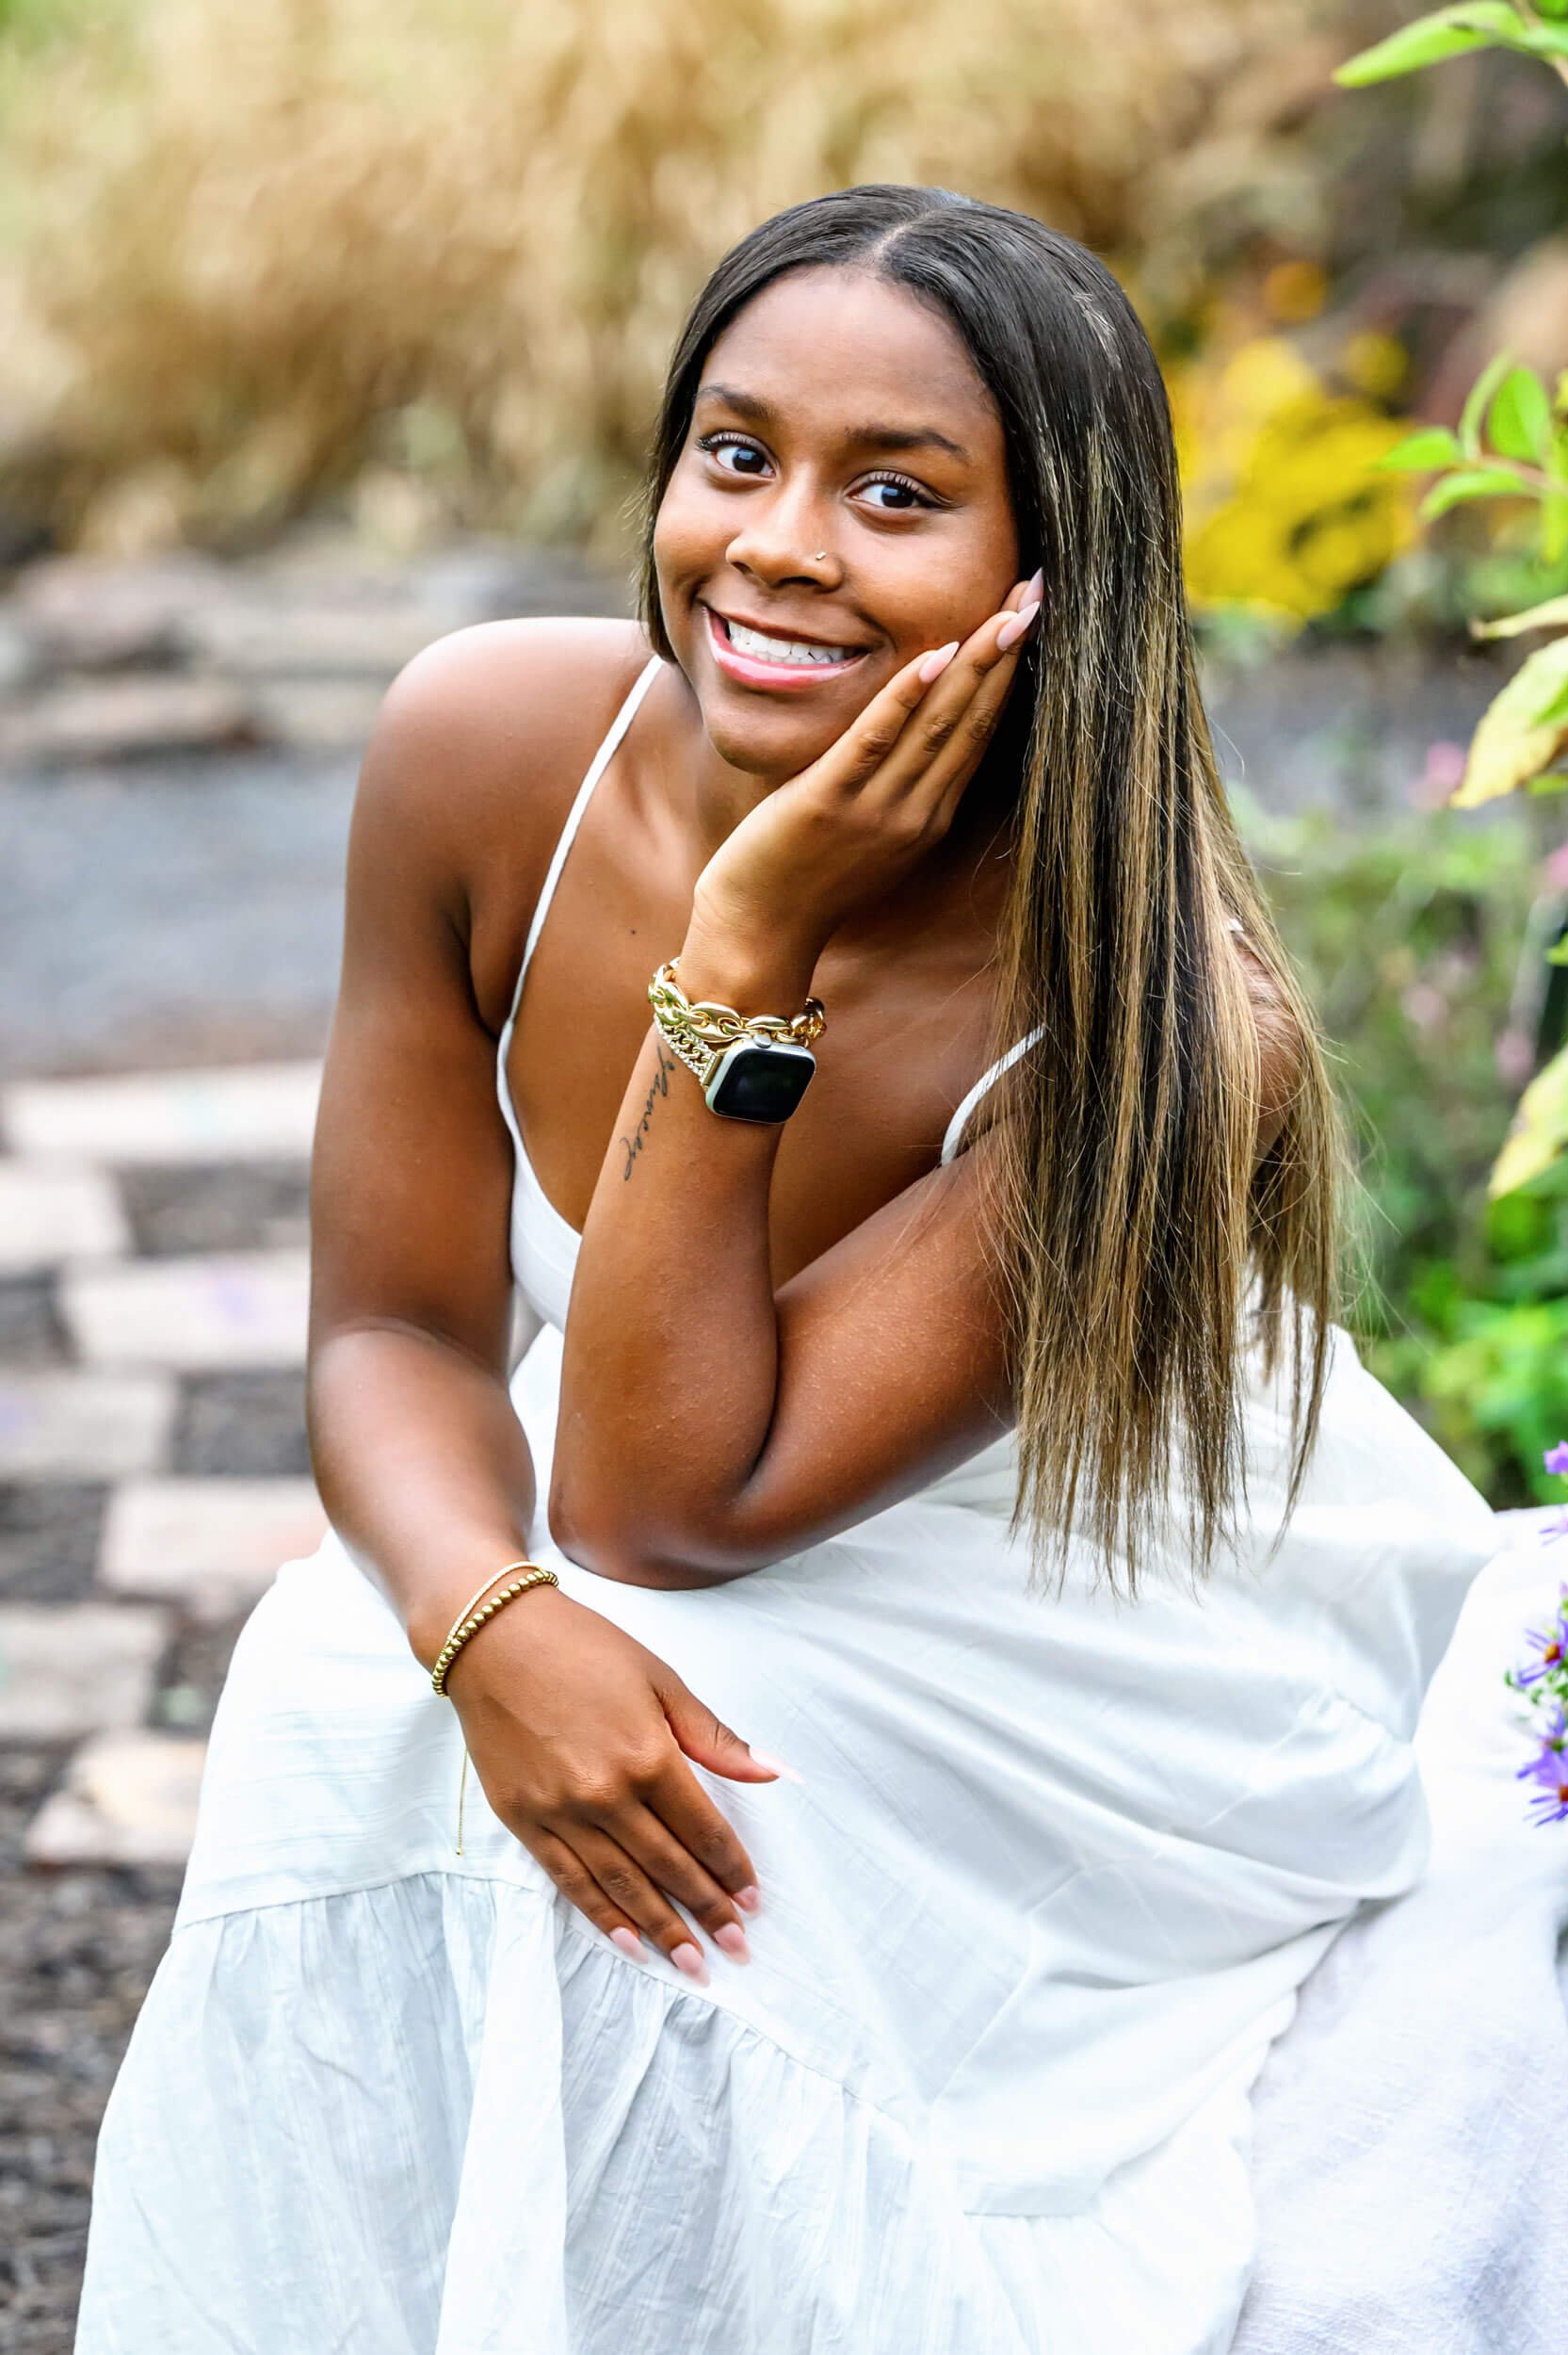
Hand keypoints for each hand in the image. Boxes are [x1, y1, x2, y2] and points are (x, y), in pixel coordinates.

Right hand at [444, 1583, 781, 1982]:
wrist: (494, 1639)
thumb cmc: (585, 1649)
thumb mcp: (661, 1681)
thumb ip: (715, 1737)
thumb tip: (775, 1774)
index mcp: (650, 1756)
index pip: (704, 1831)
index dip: (732, 1869)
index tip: (753, 1900)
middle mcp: (607, 1794)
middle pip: (669, 1867)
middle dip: (707, 1911)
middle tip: (737, 1947)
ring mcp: (561, 1812)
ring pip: (622, 1885)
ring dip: (662, 1929)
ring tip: (692, 1964)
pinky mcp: (524, 1820)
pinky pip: (570, 1880)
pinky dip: (602, 1915)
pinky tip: (629, 1942)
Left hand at [691, 570, 1041, 954]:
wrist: (761, 932)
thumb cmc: (807, 877)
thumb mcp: (870, 831)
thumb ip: (898, 784)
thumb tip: (913, 728)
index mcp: (930, 814)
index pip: (982, 730)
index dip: (1009, 670)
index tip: (1031, 615)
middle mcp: (917, 811)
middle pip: (975, 719)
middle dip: (1007, 652)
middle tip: (1039, 591)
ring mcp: (877, 809)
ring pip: (939, 724)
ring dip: (975, 663)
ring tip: (1008, 611)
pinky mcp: (830, 803)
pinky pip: (875, 741)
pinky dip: (904, 698)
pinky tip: (932, 656)